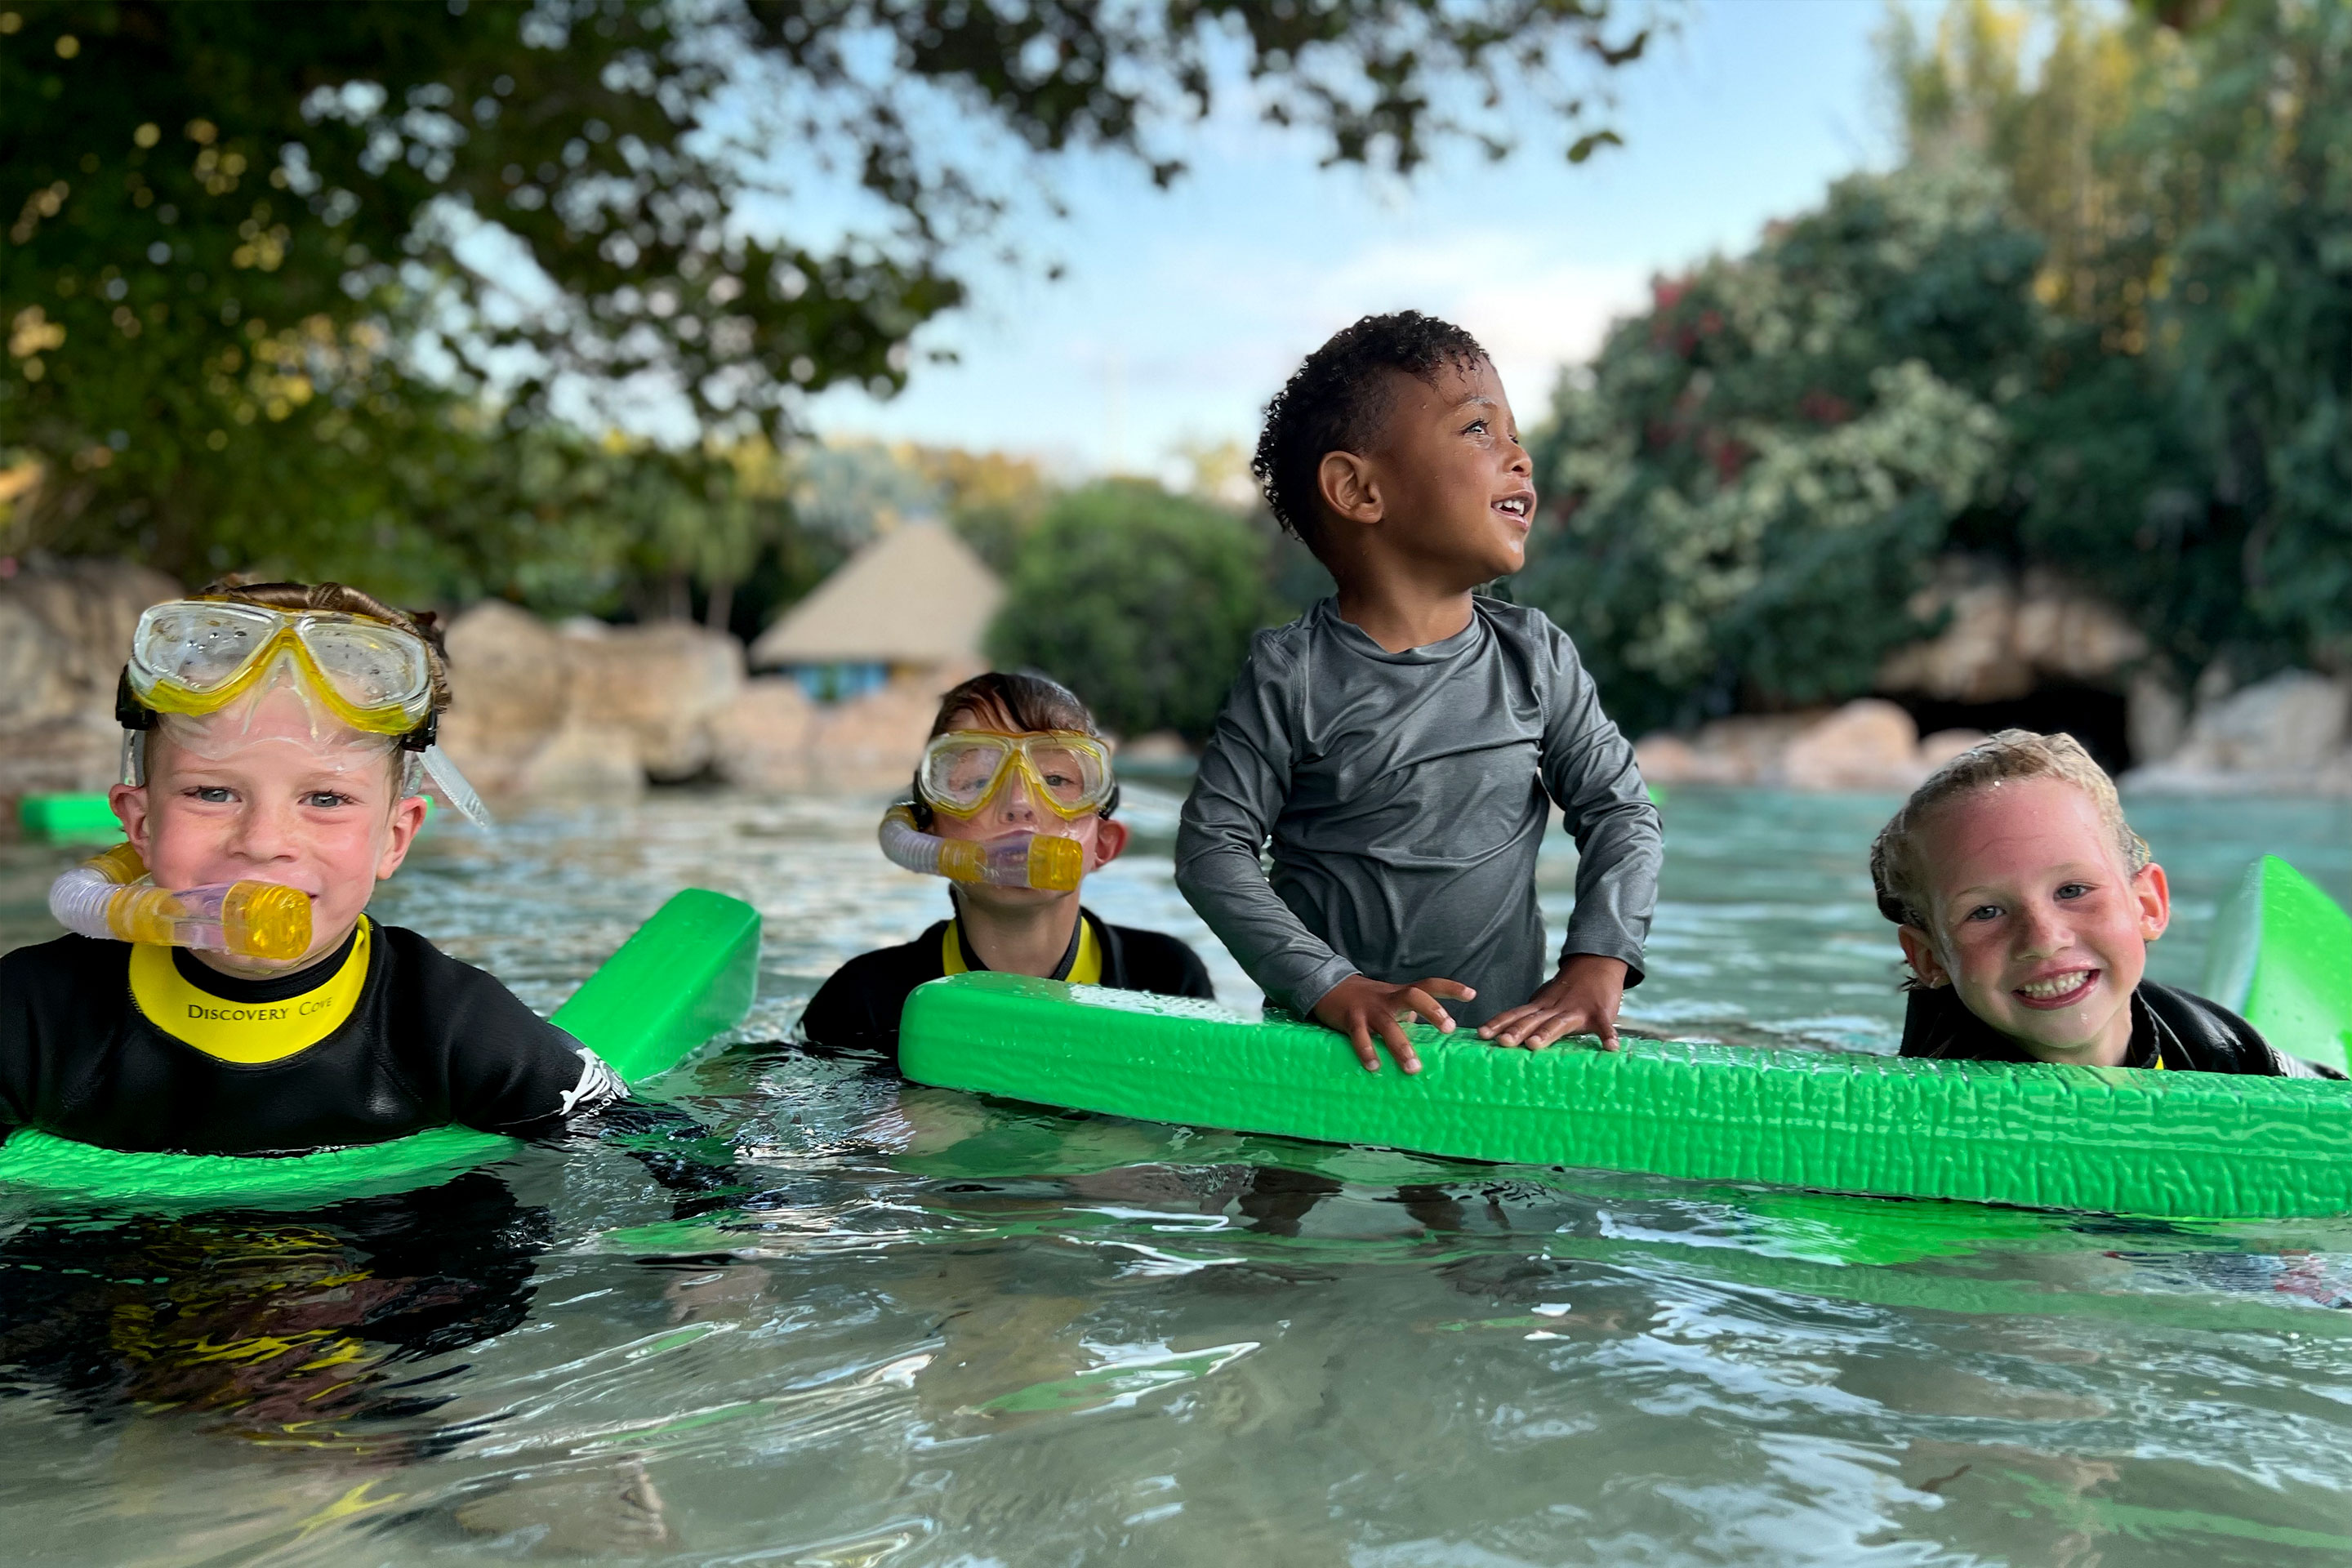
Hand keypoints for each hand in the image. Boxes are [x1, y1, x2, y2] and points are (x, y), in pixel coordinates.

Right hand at [1310, 974, 1475, 1074]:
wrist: (1330, 987)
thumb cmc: (1368, 1001)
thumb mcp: (1391, 1002)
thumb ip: (1410, 1014)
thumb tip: (1432, 1037)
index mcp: (1400, 993)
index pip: (1429, 985)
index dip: (1451, 987)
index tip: (1472, 994)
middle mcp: (1388, 998)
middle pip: (1414, 996)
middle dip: (1432, 1010)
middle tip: (1449, 1028)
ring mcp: (1369, 1009)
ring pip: (1388, 1024)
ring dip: (1401, 1046)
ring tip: (1413, 1067)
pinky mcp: (1350, 1019)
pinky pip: (1359, 1037)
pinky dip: (1367, 1051)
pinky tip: (1374, 1067)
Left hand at [1477, 955, 1628, 1050]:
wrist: (1597, 964)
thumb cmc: (1567, 991)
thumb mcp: (1545, 1001)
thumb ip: (1530, 1017)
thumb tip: (1503, 1034)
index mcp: (1540, 1006)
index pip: (1515, 1014)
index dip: (1498, 1023)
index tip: (1481, 1033)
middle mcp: (1555, 1007)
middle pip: (1532, 1020)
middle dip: (1516, 1031)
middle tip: (1501, 1042)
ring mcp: (1578, 1010)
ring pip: (1559, 1023)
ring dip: (1547, 1033)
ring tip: (1534, 1045)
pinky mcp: (1600, 1013)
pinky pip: (1603, 1026)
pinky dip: (1607, 1035)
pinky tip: (1610, 1048)